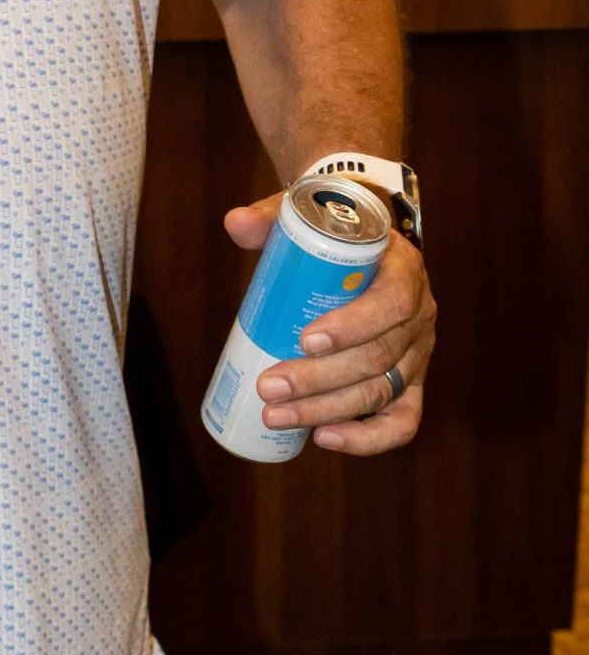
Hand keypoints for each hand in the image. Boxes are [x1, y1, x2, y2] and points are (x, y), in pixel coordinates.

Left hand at [224, 195, 436, 454]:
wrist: (366, 250)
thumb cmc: (334, 238)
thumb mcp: (310, 217)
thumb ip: (271, 216)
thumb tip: (235, 223)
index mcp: (404, 270)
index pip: (391, 303)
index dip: (353, 326)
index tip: (304, 339)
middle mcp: (420, 317)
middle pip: (377, 358)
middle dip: (320, 380)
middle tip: (268, 387)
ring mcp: (418, 355)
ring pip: (380, 392)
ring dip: (326, 409)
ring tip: (275, 414)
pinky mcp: (410, 385)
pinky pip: (401, 422)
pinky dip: (367, 439)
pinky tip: (323, 438)